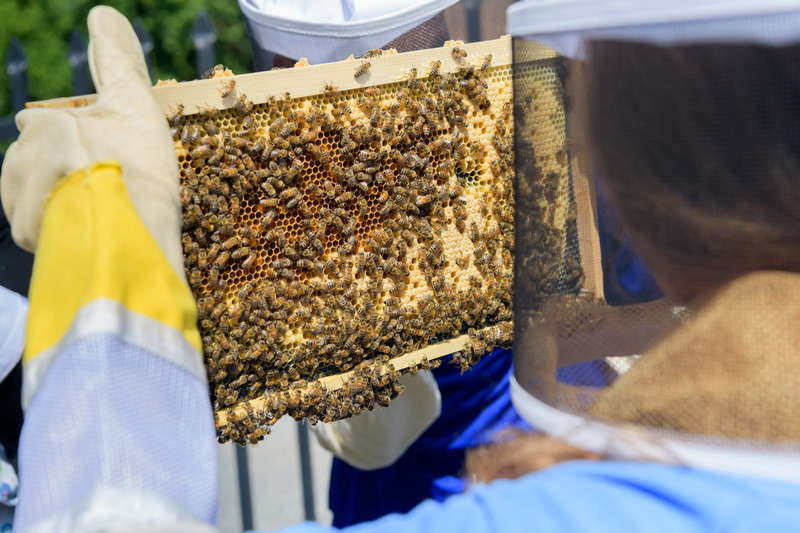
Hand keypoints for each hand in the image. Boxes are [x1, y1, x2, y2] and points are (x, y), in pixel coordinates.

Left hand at [0, 6, 183, 275]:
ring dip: (60, 205)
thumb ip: (117, 59)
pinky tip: (90, 234)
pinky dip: (62, 234)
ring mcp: (20, 203)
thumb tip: (102, 13)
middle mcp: (19, 161)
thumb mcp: (133, 104)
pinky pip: (42, 233)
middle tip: (104, 189)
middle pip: (36, 164)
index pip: (41, 124)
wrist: (120, 233)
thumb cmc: (130, 166)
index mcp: (42, 125)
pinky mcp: (30, 240)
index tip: (94, 151)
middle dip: (62, 175)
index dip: (70, 136)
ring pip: (35, 198)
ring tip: (100, 215)